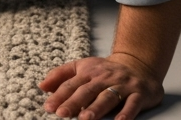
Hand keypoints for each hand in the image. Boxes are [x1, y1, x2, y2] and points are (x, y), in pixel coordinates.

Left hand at [40, 54, 162, 119]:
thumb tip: (41, 86)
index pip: (71, 84)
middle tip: (62, 114)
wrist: (138, 65)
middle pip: (87, 91)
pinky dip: (127, 113)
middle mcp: (104, 78)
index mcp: (88, 72)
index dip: (59, 95)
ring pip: (107, 97)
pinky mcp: (138, 94)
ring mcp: (122, 85)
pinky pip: (133, 104)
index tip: (48, 107)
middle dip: (74, 102)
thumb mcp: (81, 67)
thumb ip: (61, 75)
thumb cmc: (104, 71)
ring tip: (85, 118)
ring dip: (96, 108)